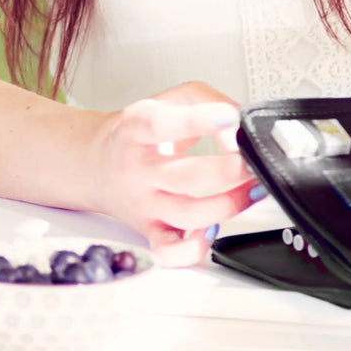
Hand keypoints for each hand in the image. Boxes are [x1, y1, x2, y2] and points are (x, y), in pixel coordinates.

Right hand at [93, 82, 262, 265]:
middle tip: (251, 159)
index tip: (230, 118)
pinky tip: (214, 228)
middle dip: (227, 171)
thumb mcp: (170, 99)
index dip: (199, 121)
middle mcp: (137, 169)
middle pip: (183, 177)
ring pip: (187, 215)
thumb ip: (208, 101)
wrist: (98, 163)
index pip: (161, 125)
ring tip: (252, 187)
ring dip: (229, 204)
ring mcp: (144, 203)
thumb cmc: (141, 131)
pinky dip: (195, 248)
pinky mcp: (150, 230)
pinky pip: (170, 251)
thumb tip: (238, 123)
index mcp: (136, 129)